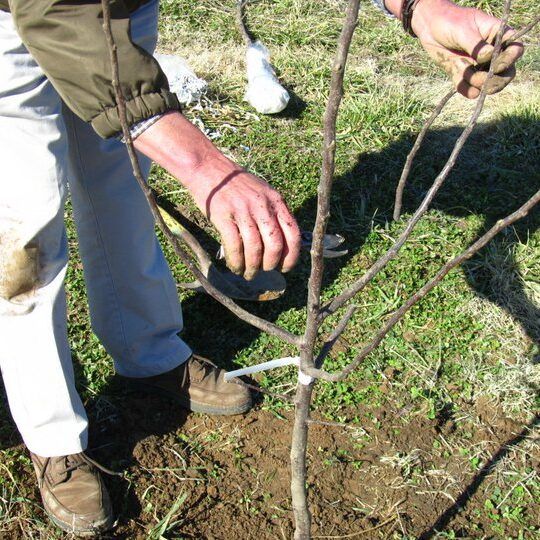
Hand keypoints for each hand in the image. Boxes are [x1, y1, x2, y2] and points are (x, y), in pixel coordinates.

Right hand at [135, 112, 300, 278]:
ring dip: (252, 267)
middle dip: (270, 264)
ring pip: (254, 248)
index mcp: (276, 201)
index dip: (291, 255)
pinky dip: (236, 261)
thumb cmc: (236, 184)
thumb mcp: (262, 192)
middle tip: (263, 270)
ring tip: (248, 273)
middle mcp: (262, 206)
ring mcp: (243, 211)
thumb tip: (279, 244)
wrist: (208, 167)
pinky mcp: (224, 216)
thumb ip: (272, 213)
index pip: (292, 233)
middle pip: (275, 244)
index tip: (285, 267)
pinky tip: (235, 267)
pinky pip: (234, 246)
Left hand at [412, 0, 523, 97]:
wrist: (430, 28)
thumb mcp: (463, 30)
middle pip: (506, 74)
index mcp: (498, 36)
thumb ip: (475, 45)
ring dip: (477, 83)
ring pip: (489, 85)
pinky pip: (470, 90)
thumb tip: (488, 56)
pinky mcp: (465, 76)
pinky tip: (458, 78)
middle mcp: (492, 54)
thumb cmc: (450, 21)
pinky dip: (465, 89)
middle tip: (482, 80)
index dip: (509, 61)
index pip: (515, 50)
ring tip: (462, 68)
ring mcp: (479, 67)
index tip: (496, 65)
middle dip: (495, 81)